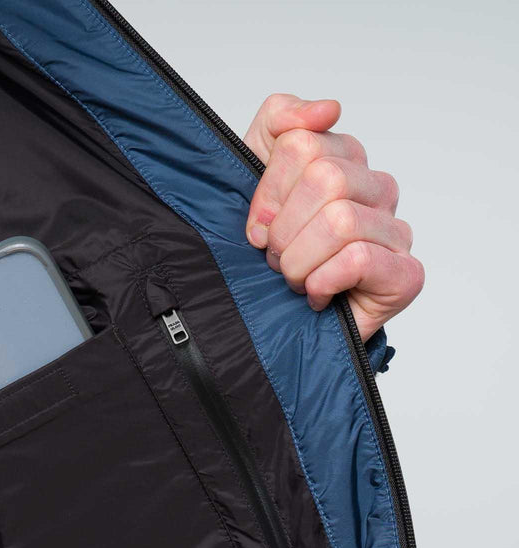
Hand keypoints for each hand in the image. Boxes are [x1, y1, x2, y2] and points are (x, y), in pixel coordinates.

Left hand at [242, 94, 422, 341]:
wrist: (271, 331)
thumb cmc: (265, 259)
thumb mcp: (249, 178)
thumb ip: (279, 124)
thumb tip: (326, 109)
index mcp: (344, 162)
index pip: (302, 143)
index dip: (267, 193)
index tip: (256, 229)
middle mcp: (376, 192)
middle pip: (326, 179)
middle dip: (282, 231)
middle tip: (275, 260)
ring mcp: (395, 232)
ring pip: (340, 221)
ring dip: (298, 262)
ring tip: (294, 280)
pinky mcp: (405, 275)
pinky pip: (358, 257)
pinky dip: (322, 281)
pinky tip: (316, 296)